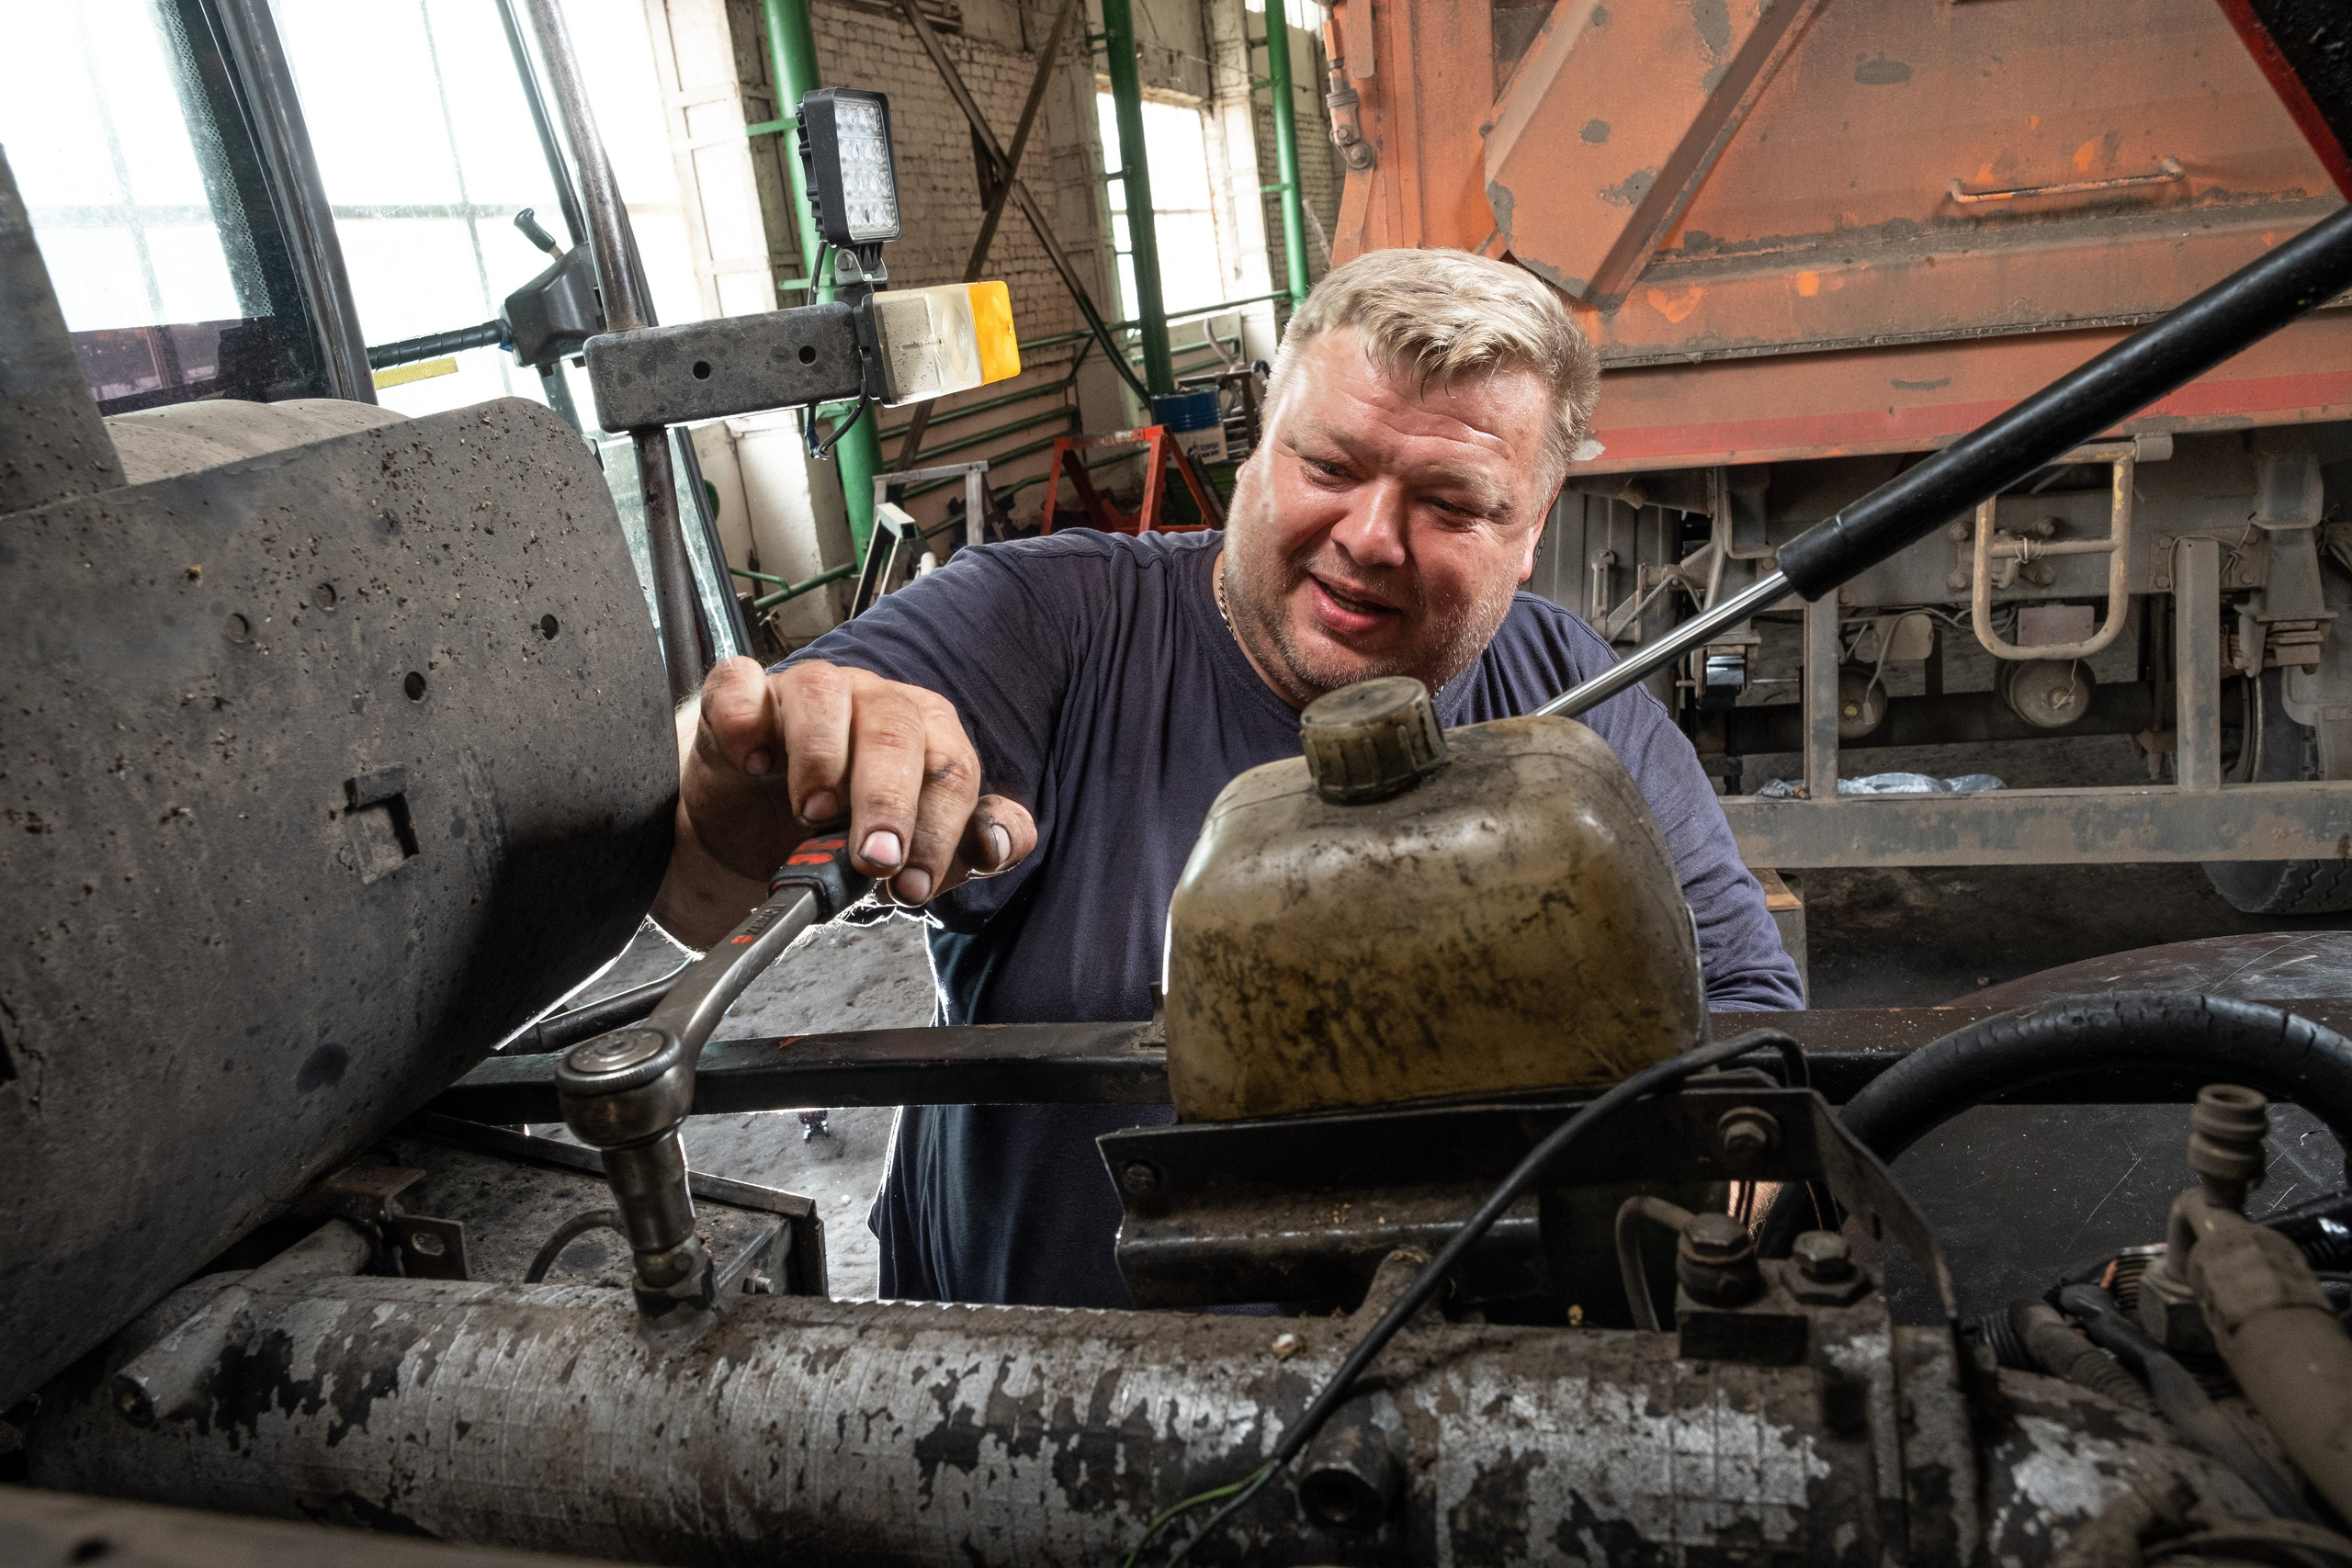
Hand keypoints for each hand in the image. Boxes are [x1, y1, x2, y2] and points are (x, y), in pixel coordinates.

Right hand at [670, 657, 1035, 926]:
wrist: (750, 828)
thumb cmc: (836, 832)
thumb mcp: (906, 850)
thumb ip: (963, 850)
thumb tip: (998, 847)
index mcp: (928, 734)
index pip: (952, 769)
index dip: (938, 829)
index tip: (913, 883)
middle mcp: (873, 702)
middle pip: (896, 731)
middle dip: (888, 801)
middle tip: (874, 860)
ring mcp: (807, 691)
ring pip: (823, 695)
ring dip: (821, 759)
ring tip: (812, 813)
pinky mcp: (742, 696)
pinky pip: (741, 686)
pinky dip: (745, 719)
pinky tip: (754, 763)